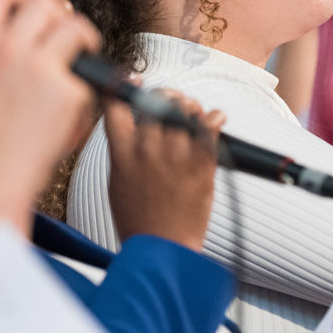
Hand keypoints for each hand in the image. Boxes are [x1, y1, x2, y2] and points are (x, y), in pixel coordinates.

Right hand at [0, 0, 99, 247]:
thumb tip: (27, 27)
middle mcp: (8, 50)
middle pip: (43, 2)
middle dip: (59, 13)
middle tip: (64, 31)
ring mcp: (39, 68)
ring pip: (76, 26)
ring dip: (84, 35)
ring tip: (82, 52)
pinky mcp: (67, 90)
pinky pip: (86, 72)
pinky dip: (83, 87)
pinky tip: (69, 107)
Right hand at [105, 90, 222, 250]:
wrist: (162, 250)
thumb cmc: (139, 221)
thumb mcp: (118, 182)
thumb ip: (124, 150)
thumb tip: (133, 123)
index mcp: (122, 154)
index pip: (117, 107)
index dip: (124, 88)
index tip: (132, 82)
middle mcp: (147, 150)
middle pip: (156, 102)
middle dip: (166, 97)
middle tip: (172, 102)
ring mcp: (175, 156)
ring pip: (185, 110)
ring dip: (190, 107)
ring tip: (194, 113)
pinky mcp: (201, 165)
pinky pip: (210, 129)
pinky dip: (214, 118)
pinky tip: (214, 119)